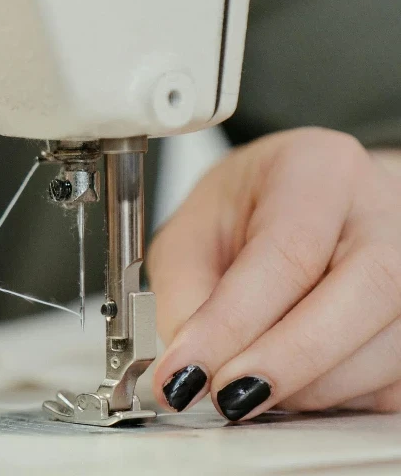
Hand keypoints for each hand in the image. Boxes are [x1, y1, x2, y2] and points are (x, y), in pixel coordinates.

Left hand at [148, 127, 400, 419]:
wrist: (299, 207)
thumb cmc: (243, 215)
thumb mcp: (190, 237)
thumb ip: (186, 298)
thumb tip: (186, 371)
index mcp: (317, 168)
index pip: (288, 250)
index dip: (235, 321)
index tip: (188, 371)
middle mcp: (383, 207)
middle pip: (364, 291)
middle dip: (288, 359)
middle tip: (227, 397)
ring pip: (387, 345)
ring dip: (309, 386)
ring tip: (248, 385)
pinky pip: (392, 380)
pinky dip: (337, 396)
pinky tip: (293, 382)